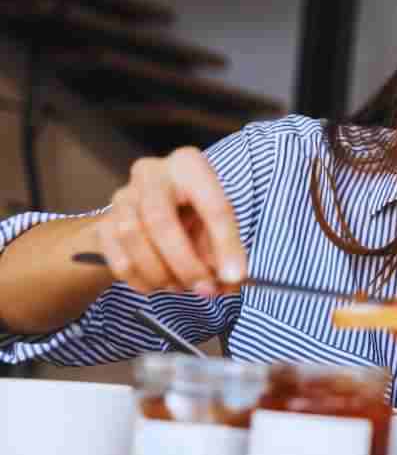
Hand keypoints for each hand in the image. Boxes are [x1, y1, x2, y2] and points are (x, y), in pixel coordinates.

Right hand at [93, 148, 245, 295]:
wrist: (146, 208)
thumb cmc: (191, 211)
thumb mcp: (215, 222)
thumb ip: (224, 251)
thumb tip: (230, 282)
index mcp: (188, 166)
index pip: (212, 206)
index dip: (226, 245)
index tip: (235, 276)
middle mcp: (151, 174)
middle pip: (160, 221)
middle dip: (185, 263)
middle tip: (204, 288)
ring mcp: (122, 196)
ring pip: (132, 238)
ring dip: (160, 273)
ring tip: (181, 286)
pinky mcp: (103, 222)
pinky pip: (116, 257)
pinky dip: (139, 279)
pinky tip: (157, 285)